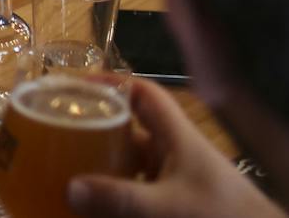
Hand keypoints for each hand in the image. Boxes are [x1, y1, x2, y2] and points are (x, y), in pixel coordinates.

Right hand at [68, 80, 281, 217]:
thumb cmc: (223, 215)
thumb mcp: (168, 208)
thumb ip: (120, 198)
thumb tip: (70, 186)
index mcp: (179, 137)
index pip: (144, 93)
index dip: (111, 83)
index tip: (77, 87)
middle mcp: (178, 154)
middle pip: (133, 127)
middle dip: (100, 127)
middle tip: (65, 130)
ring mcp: (181, 181)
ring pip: (137, 163)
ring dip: (108, 165)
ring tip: (72, 168)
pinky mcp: (182, 205)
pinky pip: (144, 192)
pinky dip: (122, 195)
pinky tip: (101, 207)